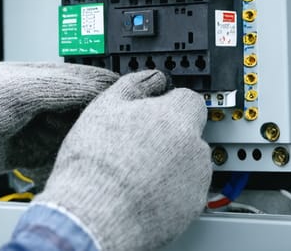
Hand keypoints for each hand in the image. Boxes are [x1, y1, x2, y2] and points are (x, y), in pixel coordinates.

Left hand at [0, 62, 118, 182]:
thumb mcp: (24, 91)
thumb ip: (63, 86)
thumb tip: (99, 84)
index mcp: (35, 75)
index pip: (81, 77)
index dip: (102, 86)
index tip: (123, 95)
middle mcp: (35, 99)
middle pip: (77, 107)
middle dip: (89, 118)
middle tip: (103, 127)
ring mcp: (30, 125)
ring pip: (67, 132)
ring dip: (73, 140)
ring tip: (80, 145)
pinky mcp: (24, 150)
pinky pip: (52, 155)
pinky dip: (57, 159)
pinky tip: (57, 160)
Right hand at [33, 71, 210, 250]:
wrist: (94, 213)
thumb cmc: (95, 162)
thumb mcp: (105, 107)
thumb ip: (134, 85)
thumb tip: (150, 77)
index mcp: (175, 117)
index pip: (189, 98)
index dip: (168, 103)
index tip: (154, 110)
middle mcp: (194, 147)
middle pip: (189, 132)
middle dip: (168, 135)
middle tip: (137, 143)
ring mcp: (196, 180)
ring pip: (189, 162)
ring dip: (170, 163)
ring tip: (135, 171)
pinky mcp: (191, 208)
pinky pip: (185, 190)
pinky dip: (170, 190)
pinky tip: (142, 190)